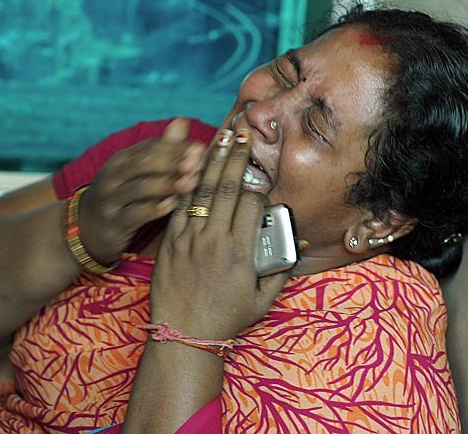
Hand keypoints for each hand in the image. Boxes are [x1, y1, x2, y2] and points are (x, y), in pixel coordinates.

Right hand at [77, 118, 204, 264]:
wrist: (87, 229)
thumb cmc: (123, 195)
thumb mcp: (136, 171)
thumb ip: (160, 150)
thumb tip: (183, 121)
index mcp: (120, 160)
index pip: (150, 148)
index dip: (176, 147)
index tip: (200, 148)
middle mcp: (112, 177)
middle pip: (143, 164)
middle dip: (172, 162)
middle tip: (197, 162)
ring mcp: (110, 201)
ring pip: (140, 189)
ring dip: (168, 184)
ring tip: (190, 182)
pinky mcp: (113, 224)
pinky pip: (135, 215)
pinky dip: (155, 209)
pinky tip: (173, 205)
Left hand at [150, 128, 288, 340]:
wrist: (182, 334)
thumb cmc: (225, 319)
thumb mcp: (262, 301)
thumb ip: (282, 269)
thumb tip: (298, 243)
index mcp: (240, 252)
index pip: (250, 204)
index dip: (256, 189)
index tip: (258, 183)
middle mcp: (214, 239)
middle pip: (226, 187)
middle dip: (235, 156)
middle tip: (241, 133)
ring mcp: (189, 238)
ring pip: (200, 189)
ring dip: (210, 160)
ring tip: (219, 138)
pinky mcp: (169, 241)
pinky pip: (179, 204)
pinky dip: (185, 183)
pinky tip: (190, 166)